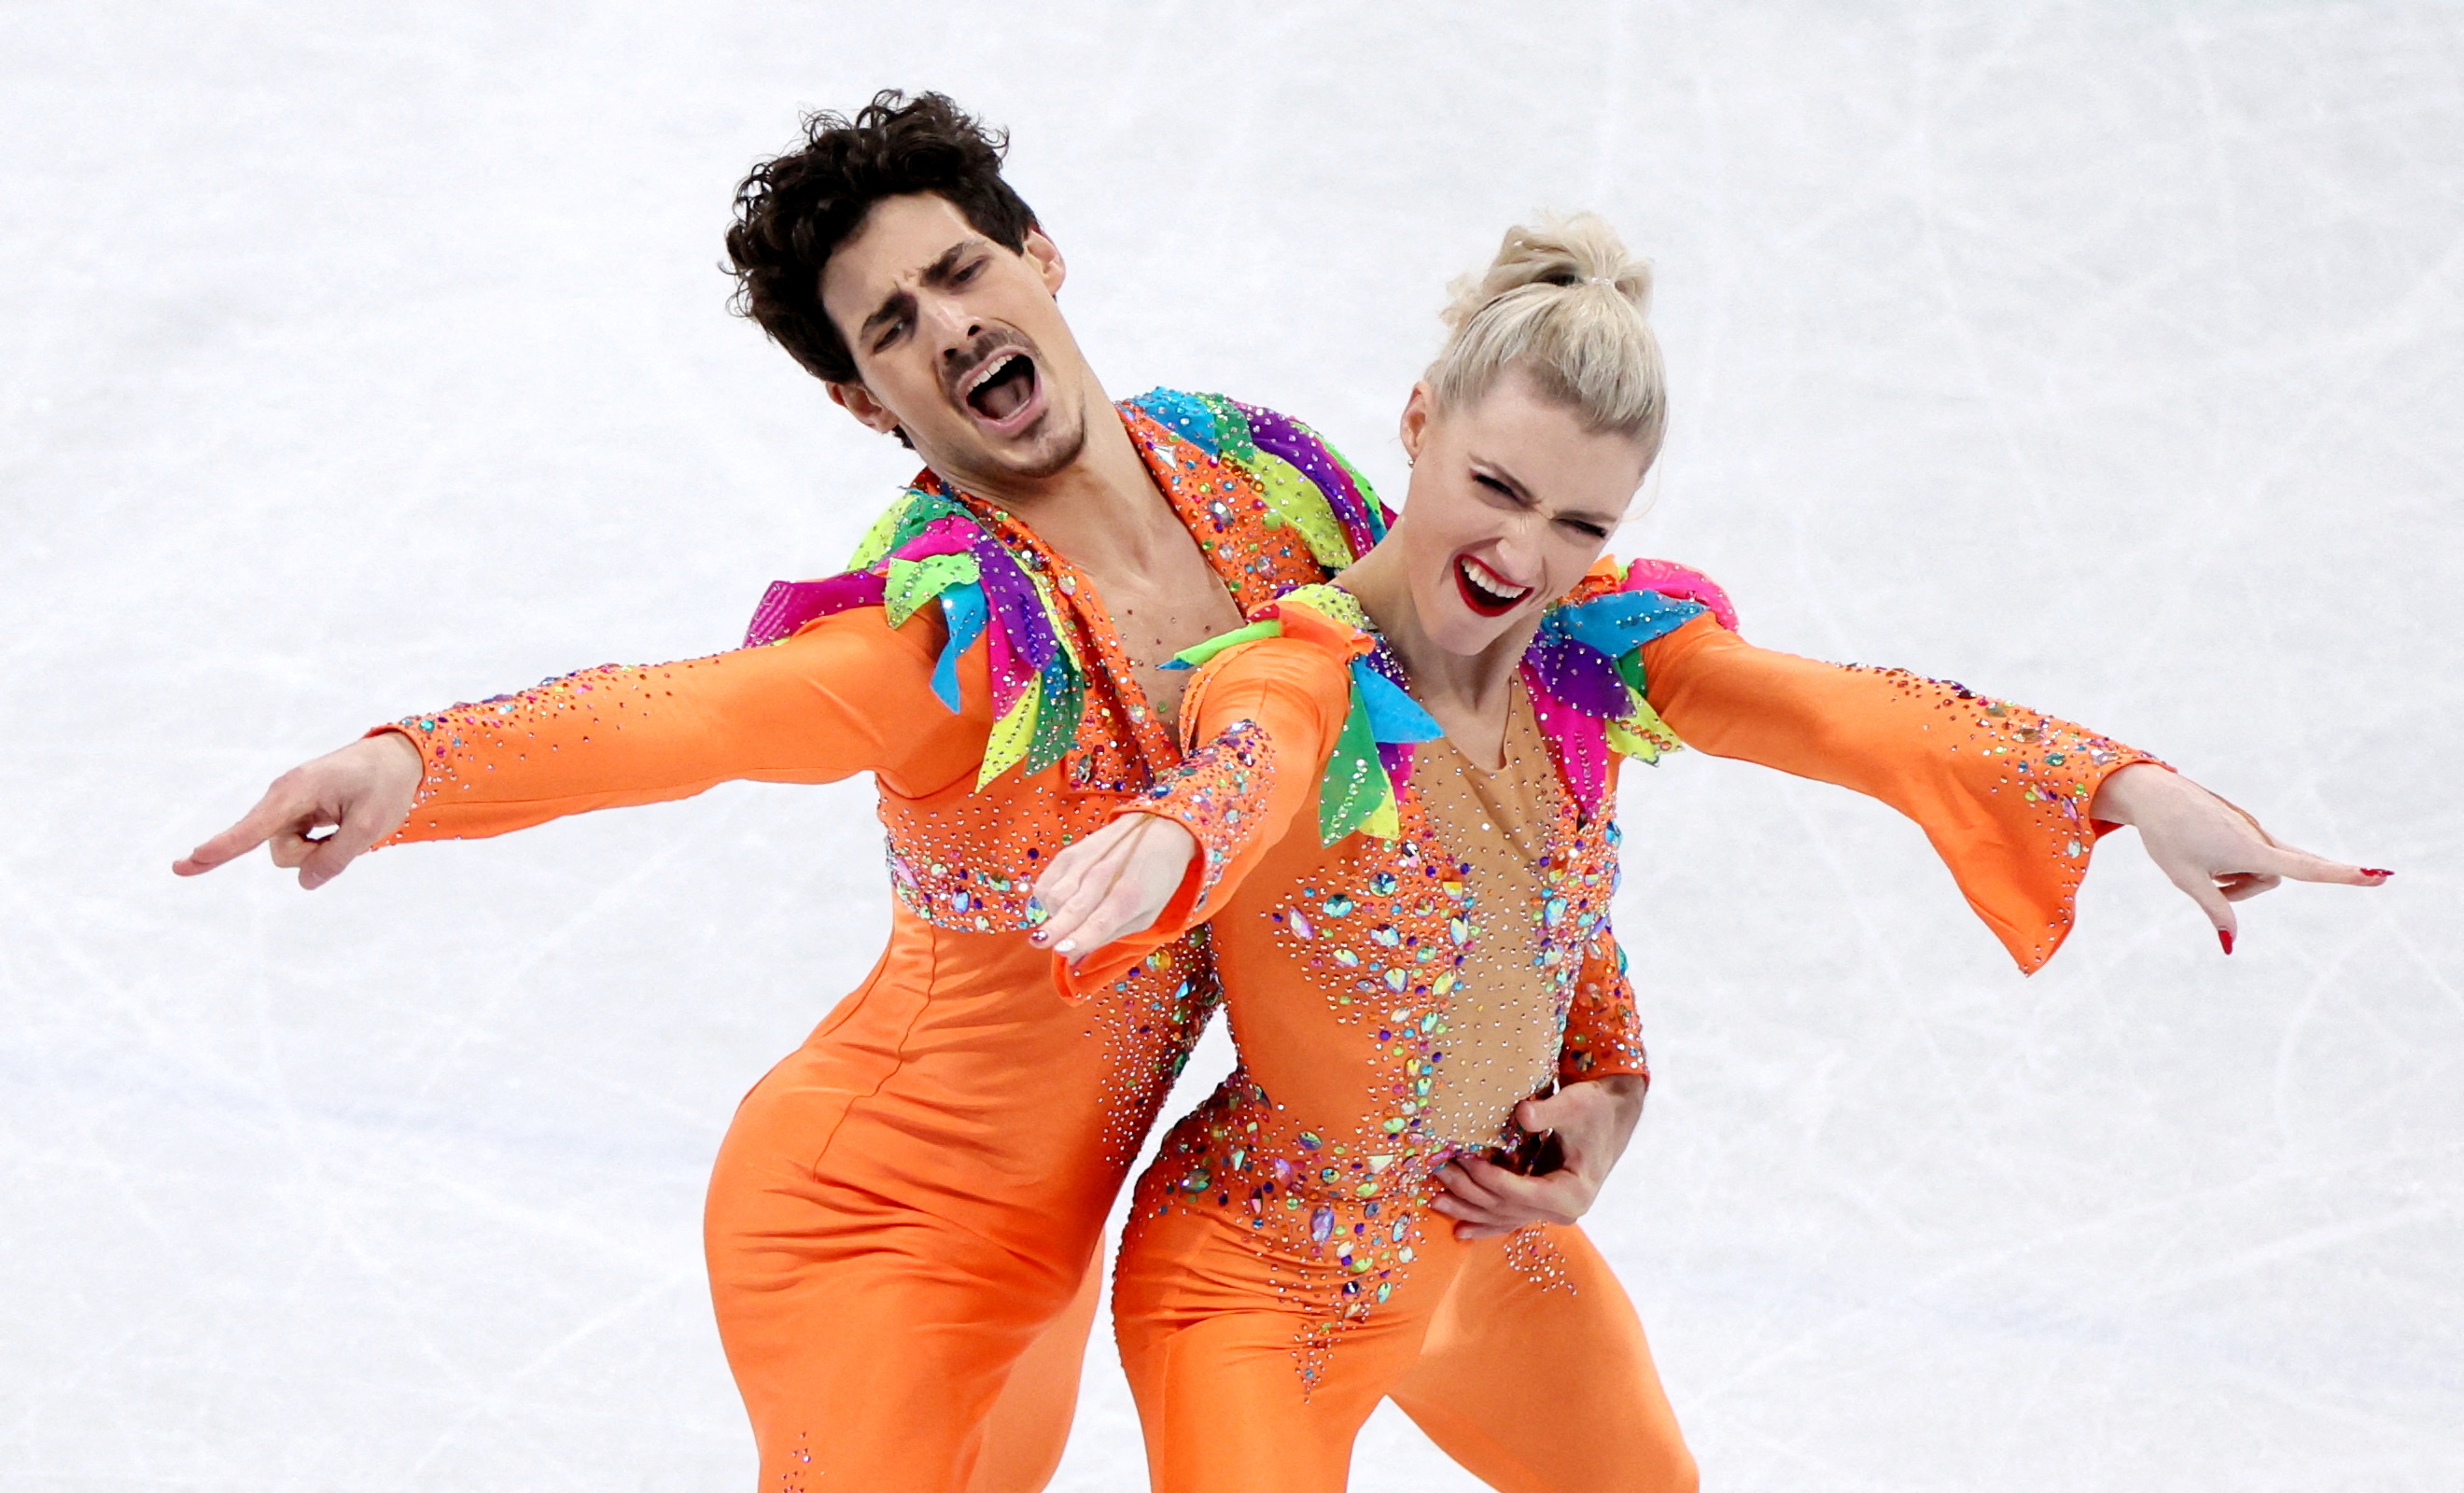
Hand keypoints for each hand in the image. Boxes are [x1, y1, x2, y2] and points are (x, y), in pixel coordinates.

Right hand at [172, 731, 425, 889]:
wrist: (396, 758)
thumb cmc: (384, 785)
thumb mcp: (370, 825)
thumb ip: (336, 857)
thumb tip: (304, 882)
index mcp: (295, 792)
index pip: (253, 828)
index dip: (222, 848)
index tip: (188, 862)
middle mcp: (283, 798)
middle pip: (282, 852)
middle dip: (314, 856)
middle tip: (354, 830)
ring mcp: (287, 807)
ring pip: (289, 852)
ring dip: (320, 850)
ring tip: (350, 822)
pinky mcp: (295, 814)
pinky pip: (300, 844)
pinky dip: (322, 844)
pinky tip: (340, 824)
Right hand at [1026, 814, 1199, 965]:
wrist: (1159, 829)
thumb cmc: (1157, 880)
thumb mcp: (1147, 915)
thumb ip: (1111, 936)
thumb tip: (1075, 959)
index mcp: (1128, 897)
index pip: (1099, 922)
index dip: (1079, 939)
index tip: (1062, 952)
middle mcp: (1104, 877)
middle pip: (1072, 909)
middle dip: (1053, 929)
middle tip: (1037, 943)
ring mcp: (1084, 862)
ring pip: (1055, 896)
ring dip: (1052, 916)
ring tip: (1062, 923)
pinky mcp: (1069, 854)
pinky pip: (1046, 883)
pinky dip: (1046, 900)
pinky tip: (1057, 907)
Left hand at [1431, 1074, 1647, 1239]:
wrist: (1611, 1117)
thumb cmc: (1594, 1108)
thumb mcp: (1576, 1104)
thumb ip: (1548, 1112)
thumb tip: (1521, 1113)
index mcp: (1573, 1193)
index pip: (1520, 1192)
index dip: (1488, 1179)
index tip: (1462, 1159)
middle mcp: (1563, 1211)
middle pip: (1506, 1208)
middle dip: (1469, 1193)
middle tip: (1437, 1172)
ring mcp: (1552, 1213)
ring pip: (1503, 1217)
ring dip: (1469, 1211)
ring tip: (1435, 1202)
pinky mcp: (1542, 1206)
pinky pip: (1509, 1217)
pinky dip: (1484, 1221)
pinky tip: (1460, 1229)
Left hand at [2090, 762, 2389, 952]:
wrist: (2153, 794)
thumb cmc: (2166, 837)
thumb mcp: (2186, 879)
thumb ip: (2215, 909)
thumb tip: (2232, 943)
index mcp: (2249, 849)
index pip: (2305, 868)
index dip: (2342, 875)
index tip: (2380, 876)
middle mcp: (2259, 837)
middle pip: (2271, 878)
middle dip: (2245, 889)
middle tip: (2208, 882)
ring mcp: (2253, 829)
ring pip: (2258, 867)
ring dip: (2235, 877)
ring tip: (2199, 864)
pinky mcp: (2245, 825)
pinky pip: (2250, 854)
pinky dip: (2232, 864)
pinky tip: (2203, 853)